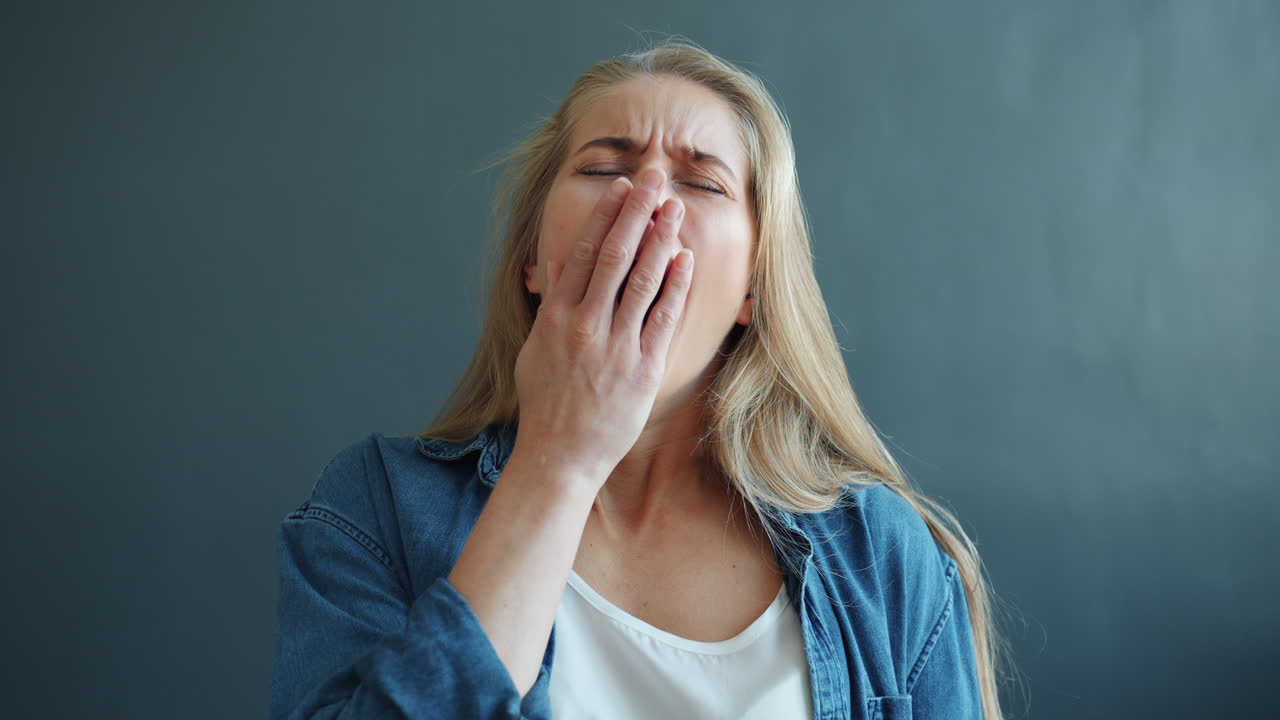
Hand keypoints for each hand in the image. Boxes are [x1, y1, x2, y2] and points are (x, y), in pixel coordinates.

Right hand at [513, 167, 693, 486]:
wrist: (560, 455)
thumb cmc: (547, 403)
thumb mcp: (536, 349)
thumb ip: (550, 305)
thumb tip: (556, 264)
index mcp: (556, 318)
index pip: (582, 253)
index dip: (605, 217)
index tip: (622, 187)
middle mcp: (585, 326)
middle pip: (614, 256)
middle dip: (637, 213)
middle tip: (655, 179)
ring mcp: (615, 347)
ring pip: (641, 281)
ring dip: (660, 240)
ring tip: (675, 208)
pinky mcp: (642, 370)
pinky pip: (662, 319)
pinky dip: (674, 286)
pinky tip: (685, 258)